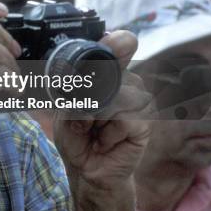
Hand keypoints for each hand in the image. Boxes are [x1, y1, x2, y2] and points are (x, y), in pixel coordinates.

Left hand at [53, 31, 151, 189]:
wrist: (84, 168)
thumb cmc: (76, 136)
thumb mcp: (65, 109)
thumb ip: (75, 92)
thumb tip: (85, 82)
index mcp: (106, 73)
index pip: (120, 47)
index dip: (119, 42)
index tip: (116, 42)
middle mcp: (126, 82)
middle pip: (113, 74)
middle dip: (88, 99)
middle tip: (82, 119)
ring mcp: (138, 102)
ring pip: (116, 97)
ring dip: (95, 118)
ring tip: (92, 130)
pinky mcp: (145, 123)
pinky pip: (123, 119)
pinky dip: (106, 133)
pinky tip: (104, 141)